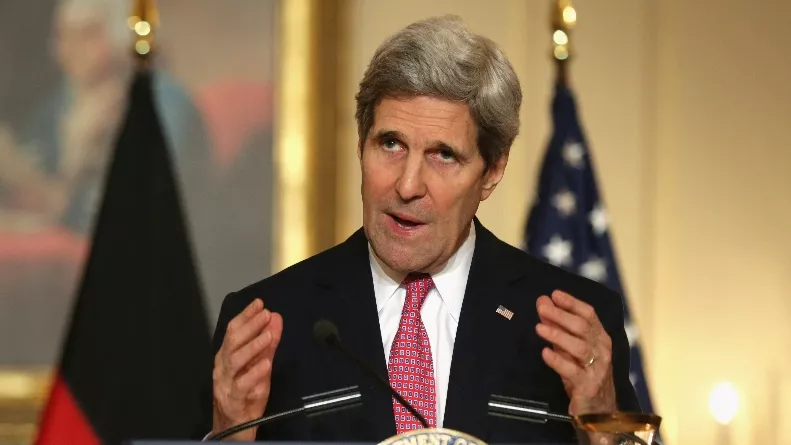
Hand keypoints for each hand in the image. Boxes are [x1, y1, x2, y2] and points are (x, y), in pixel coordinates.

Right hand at [213, 299, 282, 440]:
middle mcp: (223, 366)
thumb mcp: (259, 365)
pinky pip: (242, 385)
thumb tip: (275, 319)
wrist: (233, 426)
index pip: (232, 329)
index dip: (245, 315)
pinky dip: (254, 373)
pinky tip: (265, 364)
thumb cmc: (245, 392)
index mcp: (226, 354)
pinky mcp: (233, 399)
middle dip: (250, 326)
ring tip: (268, 336)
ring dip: (252, 346)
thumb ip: (268, 343)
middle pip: (232, 341)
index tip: (259, 303)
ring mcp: (225, 382)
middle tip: (266, 315)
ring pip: (235, 360)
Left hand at [535, 290, 615, 414]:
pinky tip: (545, 353)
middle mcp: (602, 351)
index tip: (554, 294)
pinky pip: (573, 371)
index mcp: (600, 338)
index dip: (572, 303)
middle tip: (542, 308)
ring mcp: (597, 369)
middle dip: (561, 316)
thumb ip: (558, 327)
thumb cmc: (583, 374)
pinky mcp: (588, 386)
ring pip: (580, 348)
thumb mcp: (570, 349)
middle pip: (583, 328)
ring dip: (558, 336)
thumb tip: (543, 303)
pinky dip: (558, 361)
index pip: (589, 315)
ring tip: (539, 328)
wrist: (598, 410)